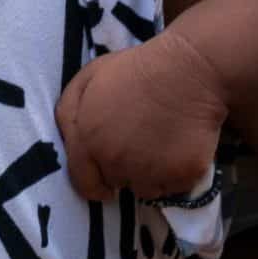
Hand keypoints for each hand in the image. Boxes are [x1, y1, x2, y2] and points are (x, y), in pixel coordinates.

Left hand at [56, 31, 227, 203]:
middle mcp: (116, 163)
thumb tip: (69, 141)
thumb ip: (69, 112)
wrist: (188, 68)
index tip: (106, 185)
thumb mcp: (89, 78)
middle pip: (117, 183)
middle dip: (125, 171)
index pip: (83, 183)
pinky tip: (181, 147)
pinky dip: (178, 173)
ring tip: (161, 147)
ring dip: (152, 175)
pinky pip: (176, 187)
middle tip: (140, 147)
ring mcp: (151, 172)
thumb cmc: (136, 68)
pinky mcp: (182, 175)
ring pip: (147, 190)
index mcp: (89, 142)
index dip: (94, 184)